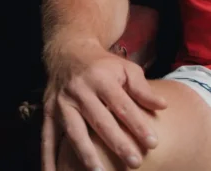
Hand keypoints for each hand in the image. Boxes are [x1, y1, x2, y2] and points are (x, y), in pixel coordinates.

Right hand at [42, 39, 167, 170]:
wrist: (69, 51)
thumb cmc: (104, 65)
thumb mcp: (126, 68)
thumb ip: (142, 89)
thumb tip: (163, 106)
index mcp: (101, 79)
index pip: (122, 106)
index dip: (138, 125)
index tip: (153, 143)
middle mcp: (80, 90)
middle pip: (101, 122)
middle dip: (118, 144)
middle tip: (135, 163)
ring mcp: (61, 102)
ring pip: (74, 132)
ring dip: (86, 154)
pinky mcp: (48, 111)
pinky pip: (47, 137)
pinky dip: (48, 157)